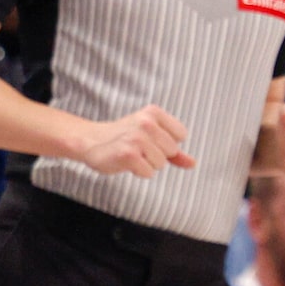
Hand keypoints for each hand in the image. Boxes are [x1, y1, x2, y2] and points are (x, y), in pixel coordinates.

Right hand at [66, 105, 192, 177]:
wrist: (91, 142)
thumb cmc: (124, 139)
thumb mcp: (151, 138)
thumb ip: (174, 151)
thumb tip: (193, 163)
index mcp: (154, 112)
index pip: (181, 135)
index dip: (168, 143)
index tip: (150, 139)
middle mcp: (146, 122)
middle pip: (172, 151)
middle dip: (157, 155)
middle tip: (138, 148)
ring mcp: (137, 138)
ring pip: (161, 163)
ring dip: (147, 164)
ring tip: (131, 154)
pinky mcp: (128, 154)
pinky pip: (149, 173)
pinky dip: (139, 172)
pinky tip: (126, 162)